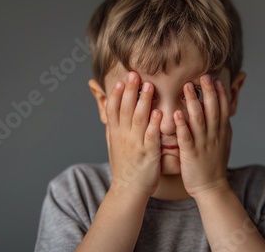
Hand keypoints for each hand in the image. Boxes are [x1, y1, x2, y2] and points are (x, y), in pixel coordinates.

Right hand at [106, 72, 161, 197]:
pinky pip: (151, 137)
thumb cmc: (124, 164)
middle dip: (129, 91)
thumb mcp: (112, 142)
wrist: (128, 190)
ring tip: (149, 86)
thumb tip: (105, 103)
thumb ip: (111, 122)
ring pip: (138, 120)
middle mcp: (124, 137)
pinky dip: (154, 125)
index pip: (113, 109)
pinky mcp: (148, 154)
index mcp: (115, 133)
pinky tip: (159, 113)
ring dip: (143, 102)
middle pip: (125, 110)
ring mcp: (136, 145)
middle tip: (134, 74)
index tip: (121, 79)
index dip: (117, 94)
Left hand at [173, 75, 231, 198]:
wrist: (212, 188)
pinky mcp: (191, 154)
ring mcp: (203, 144)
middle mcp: (214, 136)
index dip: (220, 93)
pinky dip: (182, 125)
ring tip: (187, 87)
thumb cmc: (213, 164)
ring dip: (193, 102)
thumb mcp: (223, 142)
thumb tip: (224, 110)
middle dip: (208, 92)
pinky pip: (186, 137)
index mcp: (222, 132)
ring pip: (199, 120)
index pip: (223, 108)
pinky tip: (177, 113)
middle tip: (204, 76)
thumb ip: (222, 126)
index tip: (215, 78)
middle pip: (212, 110)